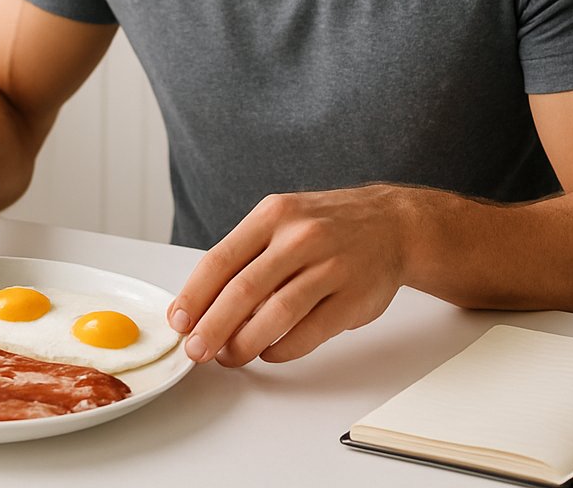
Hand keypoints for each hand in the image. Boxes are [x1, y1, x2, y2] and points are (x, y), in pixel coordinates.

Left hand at [167, 186, 412, 366]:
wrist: (393, 225)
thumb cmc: (327, 227)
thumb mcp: (282, 220)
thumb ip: (245, 255)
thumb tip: (200, 304)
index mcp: (274, 215)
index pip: (221, 258)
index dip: (195, 295)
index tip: (179, 322)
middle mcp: (301, 237)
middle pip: (244, 290)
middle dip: (213, 327)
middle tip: (196, 351)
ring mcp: (331, 266)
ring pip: (277, 314)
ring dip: (245, 343)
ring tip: (229, 357)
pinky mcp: (353, 298)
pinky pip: (310, 332)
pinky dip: (282, 349)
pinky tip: (268, 353)